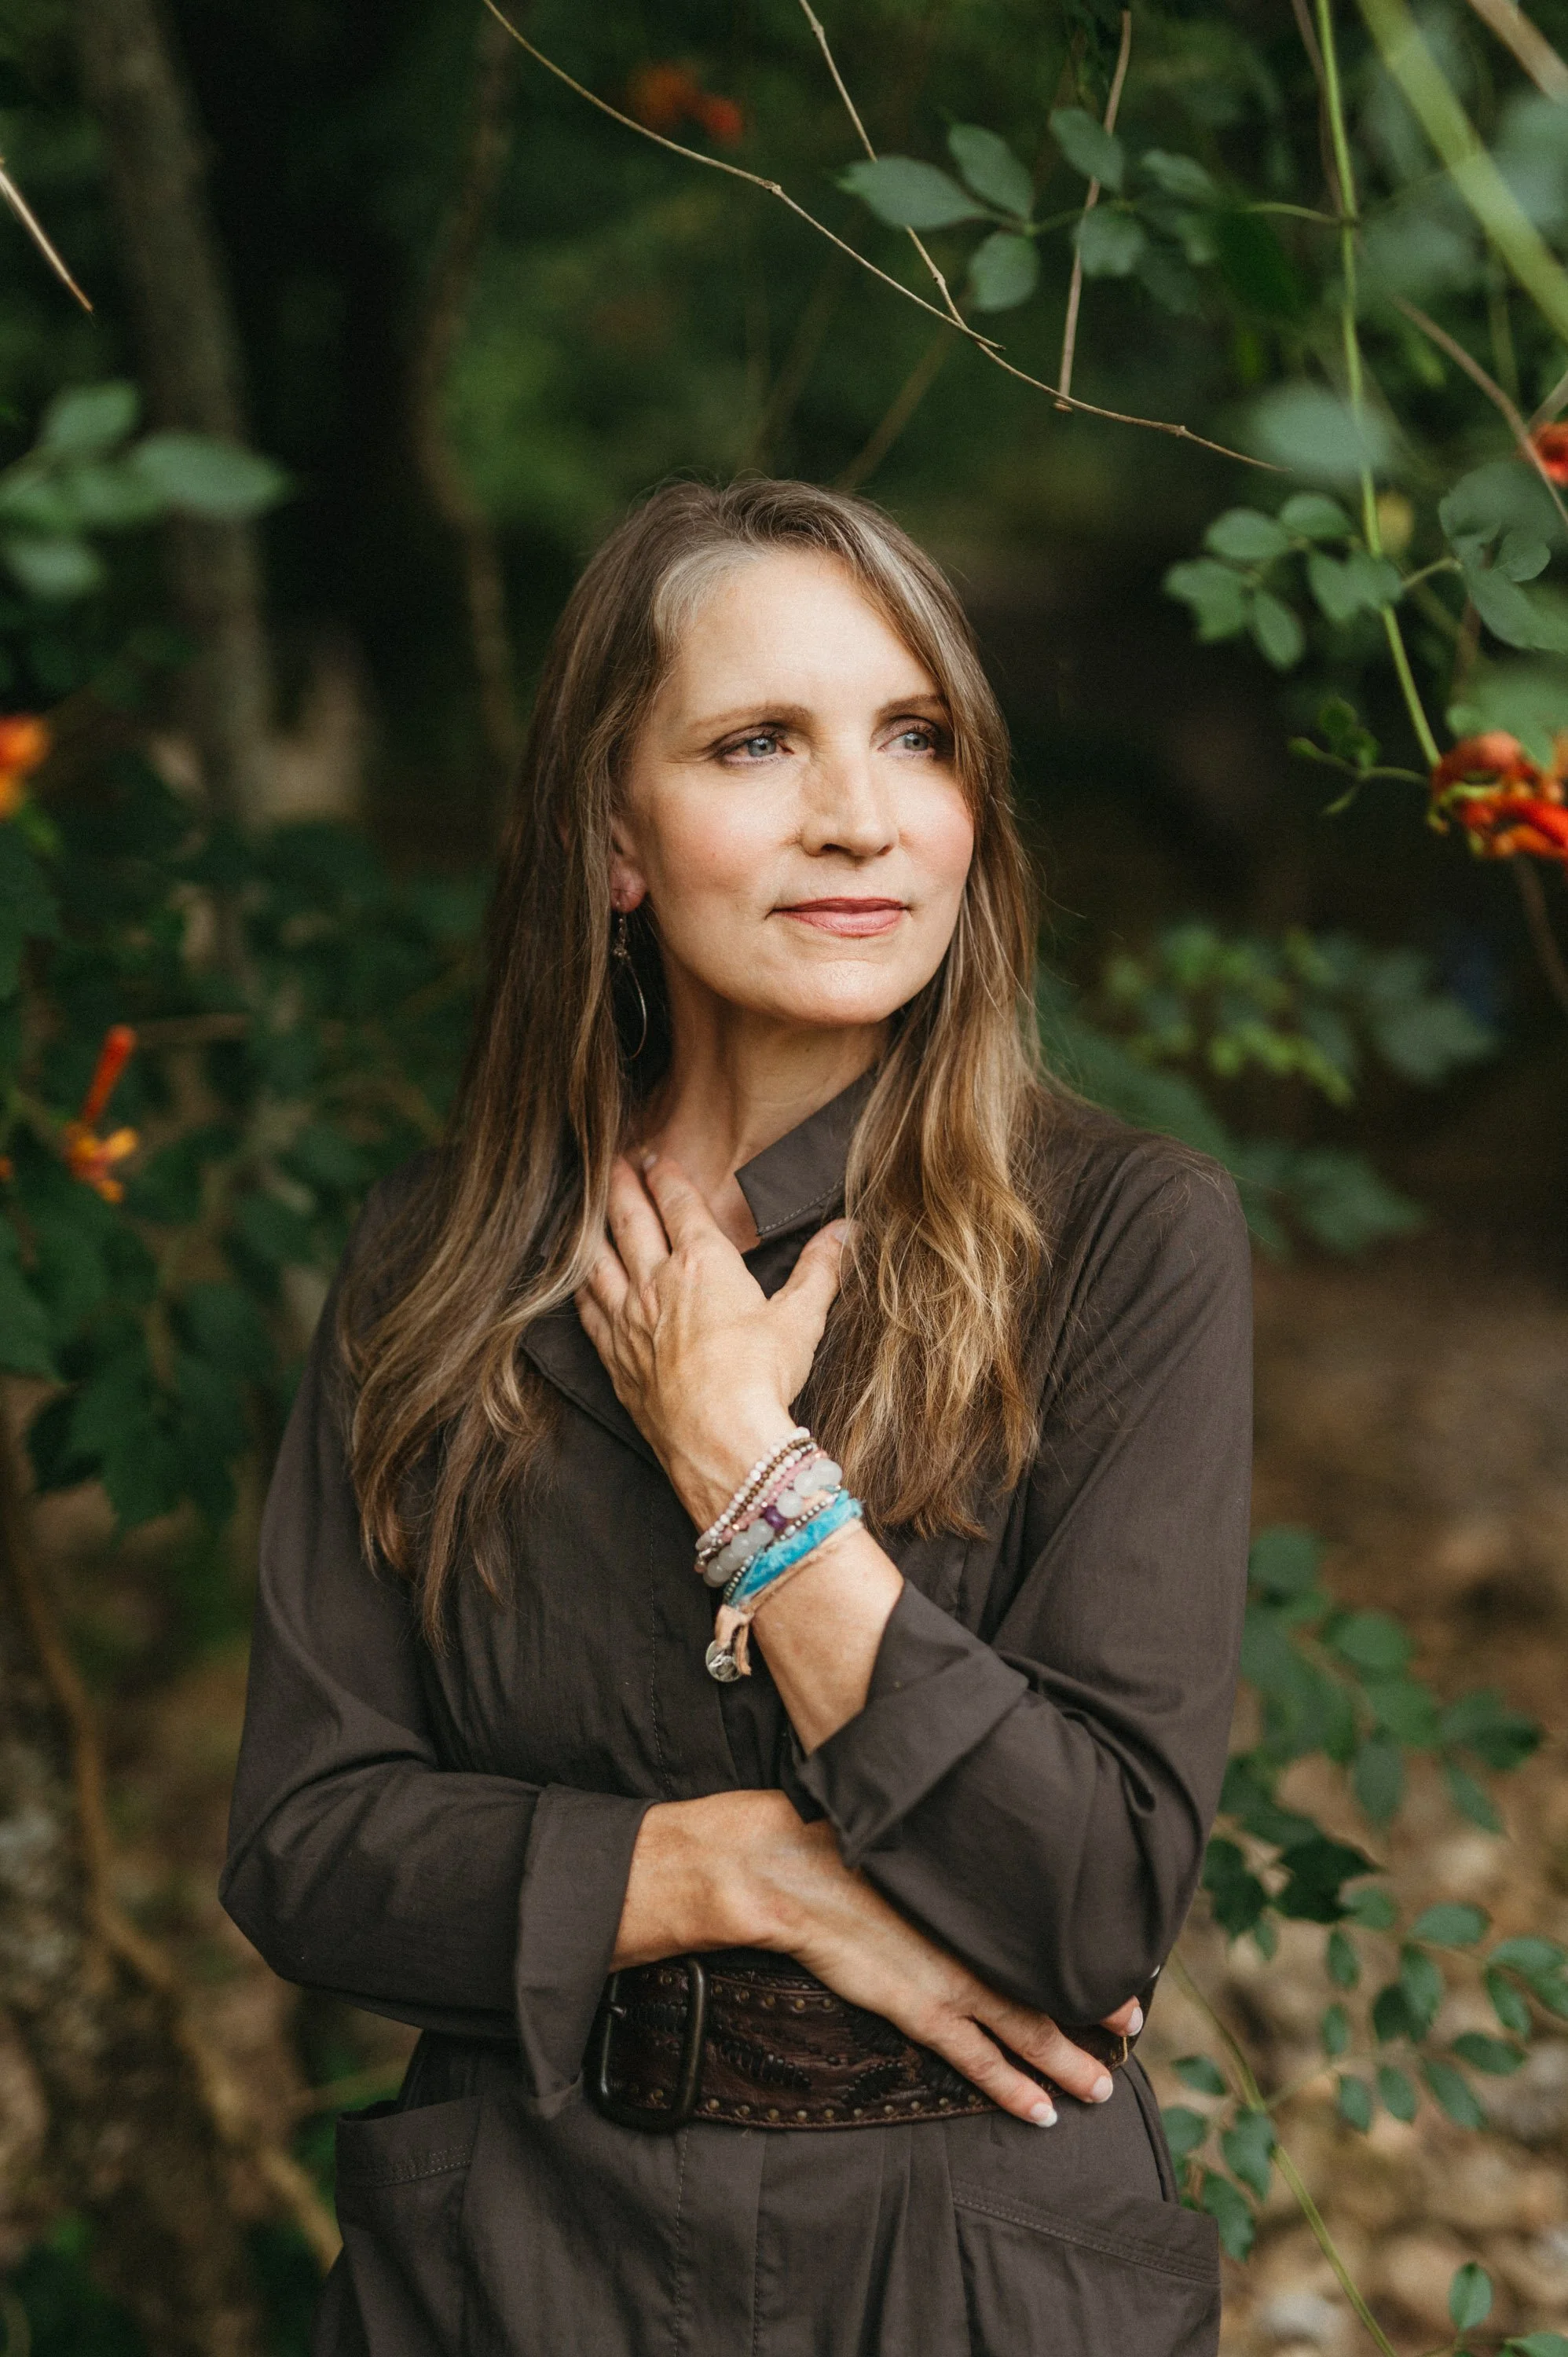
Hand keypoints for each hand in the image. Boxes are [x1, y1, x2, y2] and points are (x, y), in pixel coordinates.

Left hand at [575, 1154, 845, 1527]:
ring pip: (597, 1260)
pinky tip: (578, 1281)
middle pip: (629, 1220)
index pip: (679, 1204)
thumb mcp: (802, 1318)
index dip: (665, 1175)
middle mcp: (657, 1283)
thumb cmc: (762, 1378)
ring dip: (592, 1228)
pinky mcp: (615, 1358)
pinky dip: (581, 1288)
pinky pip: (588, 1310)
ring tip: (585, 1209)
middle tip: (613, 1163)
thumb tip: (846, 1232)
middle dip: (621, 1186)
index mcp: (703, 1263)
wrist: (720, 1442)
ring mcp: (629, 1321)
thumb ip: (821, 1269)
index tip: (655, 1156)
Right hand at [618, 1792, 1141, 2127]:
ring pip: (1029, 2031)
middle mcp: (975, 1940)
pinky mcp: (921, 2010)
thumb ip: (945, 1852)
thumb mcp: (910, 1836)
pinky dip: (1014, 2088)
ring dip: (1069, 2062)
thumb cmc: (844, 1842)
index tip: (1122, 1965)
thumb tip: (966, 1839)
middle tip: (1133, 2029)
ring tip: (1102, 2087)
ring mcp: (952, 1980)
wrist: (794, 1871)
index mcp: (975, 1895)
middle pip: (1051, 1982)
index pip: (1047, 1931)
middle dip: (1096, 2011)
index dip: (1087, 1954)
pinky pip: (980, 2061)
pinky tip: (1042, 2110)